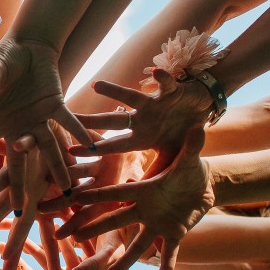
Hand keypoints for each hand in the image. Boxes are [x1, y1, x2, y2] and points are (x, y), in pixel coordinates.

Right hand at [0, 38, 90, 198]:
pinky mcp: (55, 107)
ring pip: (47, 149)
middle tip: (21, 212)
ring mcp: (37, 121)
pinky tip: (90, 147)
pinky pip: (68, 122)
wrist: (28, 46)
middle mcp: (16, 128)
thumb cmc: (3, 58)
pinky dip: (79, 132)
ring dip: (57, 168)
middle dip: (19, 187)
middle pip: (17, 163)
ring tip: (68, 189)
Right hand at [60, 127, 213, 269]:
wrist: (201, 183)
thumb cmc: (188, 167)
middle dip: (96, 229)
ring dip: (125, 259)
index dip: (94, 196)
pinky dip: (166, 268)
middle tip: (74, 236)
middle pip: (116, 220)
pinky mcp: (174, 233)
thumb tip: (197, 127)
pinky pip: (169, 254)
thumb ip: (192, 145)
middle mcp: (145, 209)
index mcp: (144, 190)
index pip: (114, 193)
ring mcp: (157, 224)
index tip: (71, 197)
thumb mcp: (190, 158)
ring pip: (138, 244)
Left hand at [72, 68, 213, 170]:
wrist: (201, 115)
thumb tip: (140, 196)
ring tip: (95, 86)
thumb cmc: (180, 136)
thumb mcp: (170, 159)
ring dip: (114, 92)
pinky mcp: (171, 91)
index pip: (112, 144)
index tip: (70, 151)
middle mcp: (142, 120)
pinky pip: (166, 84)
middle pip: (112, 121)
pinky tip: (155, 72)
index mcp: (140, 137)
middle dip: (92, 120)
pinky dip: (163, 78)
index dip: (92, 148)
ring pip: (130, 97)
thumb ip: (155, 173)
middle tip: (69, 118)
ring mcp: (154, 104)